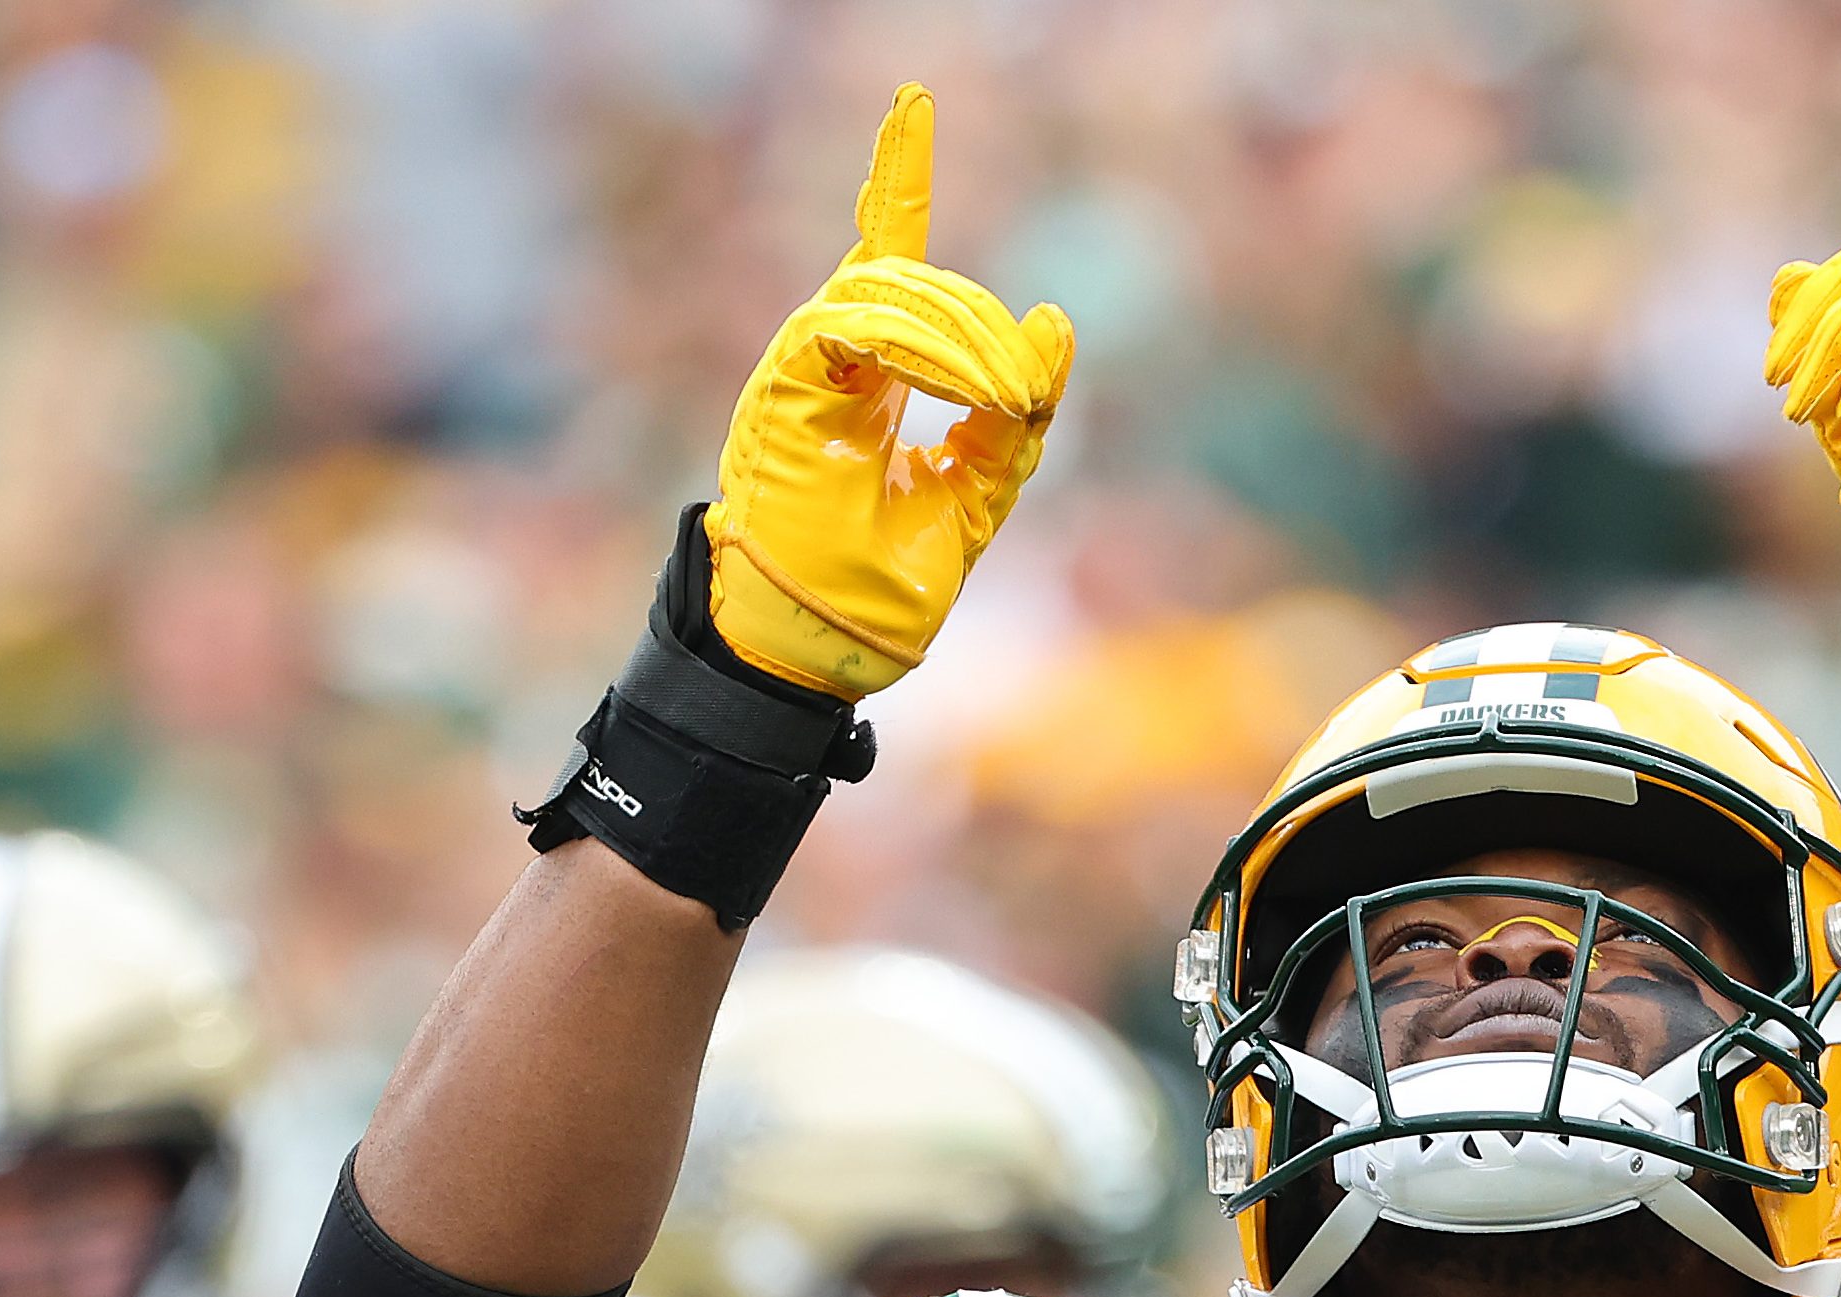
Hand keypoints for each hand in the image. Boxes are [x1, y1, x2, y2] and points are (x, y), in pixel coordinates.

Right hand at [705, 84, 1075, 697]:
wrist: (816, 651)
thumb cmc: (877, 590)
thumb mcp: (975, 495)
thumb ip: (1013, 417)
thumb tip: (1056, 320)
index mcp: (862, 375)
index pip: (886, 254)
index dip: (896, 175)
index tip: (914, 100)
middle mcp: (825, 359)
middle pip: (916, 281)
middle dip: (982, 326)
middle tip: (1019, 392)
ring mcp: (798, 369)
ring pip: (890, 293)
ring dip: (963, 340)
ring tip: (1000, 396)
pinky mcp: (784, 387)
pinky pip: (857, 324)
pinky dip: (921, 347)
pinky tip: (961, 386)